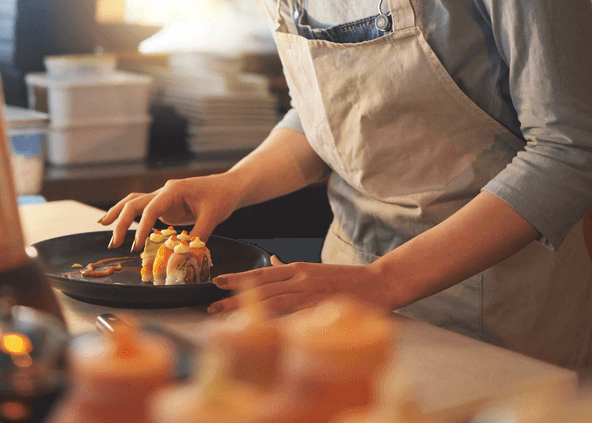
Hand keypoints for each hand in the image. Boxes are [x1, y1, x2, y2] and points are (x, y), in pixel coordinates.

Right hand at [98, 173, 241, 250]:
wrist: (228, 187)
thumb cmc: (221, 197)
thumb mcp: (213, 216)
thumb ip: (197, 235)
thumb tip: (184, 253)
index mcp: (174, 190)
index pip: (151, 208)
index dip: (142, 227)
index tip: (136, 245)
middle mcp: (164, 191)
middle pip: (135, 203)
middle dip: (122, 222)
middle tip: (114, 243)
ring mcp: (163, 197)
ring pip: (134, 202)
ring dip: (119, 214)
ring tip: (103, 226)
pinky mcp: (164, 206)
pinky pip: (142, 209)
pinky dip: (128, 215)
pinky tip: (117, 223)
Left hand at [207, 256, 393, 317]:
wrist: (379, 283)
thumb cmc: (346, 279)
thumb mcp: (314, 268)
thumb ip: (290, 267)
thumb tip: (271, 260)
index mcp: (300, 269)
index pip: (263, 273)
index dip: (239, 277)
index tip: (218, 282)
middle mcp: (302, 280)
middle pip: (262, 289)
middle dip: (235, 299)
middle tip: (211, 307)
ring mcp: (312, 296)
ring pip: (273, 303)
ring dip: (248, 311)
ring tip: (227, 319)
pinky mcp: (323, 311)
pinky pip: (294, 320)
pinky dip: (277, 325)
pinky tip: (260, 332)